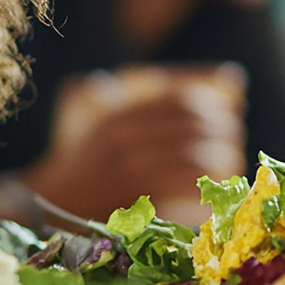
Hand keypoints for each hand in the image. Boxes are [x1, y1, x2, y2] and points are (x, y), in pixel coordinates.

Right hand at [24, 65, 246, 222]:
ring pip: (197, 155)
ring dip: (224, 162)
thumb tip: (222, 78)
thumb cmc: (89, 170)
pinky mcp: (135, 196)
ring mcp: (129, 166)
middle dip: (226, 134)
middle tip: (234, 145)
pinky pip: (186, 184)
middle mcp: (126, 136)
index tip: (227, 117)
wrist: (51, 206)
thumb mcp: (109, 131)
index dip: (214, 106)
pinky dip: (208, 186)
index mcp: (121, 116)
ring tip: (230, 170)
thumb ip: (148, 113)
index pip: (181, 100)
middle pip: (196, 125)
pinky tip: (214, 191)